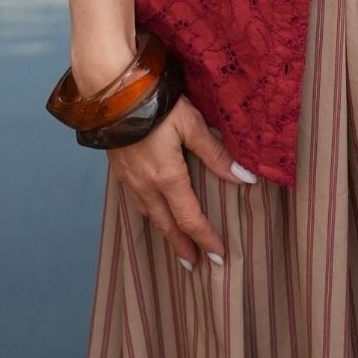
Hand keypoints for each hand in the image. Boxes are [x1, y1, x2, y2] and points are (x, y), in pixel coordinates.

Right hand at [105, 95, 253, 268]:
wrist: (113, 92)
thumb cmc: (156, 104)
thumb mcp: (191, 124)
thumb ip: (216, 153)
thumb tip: (245, 178)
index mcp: (167, 178)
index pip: (190, 219)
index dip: (205, 239)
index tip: (218, 258)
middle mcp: (146, 185)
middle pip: (167, 225)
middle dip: (182, 246)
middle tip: (194, 265)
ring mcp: (128, 179)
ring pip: (149, 215)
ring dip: (164, 231)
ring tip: (175, 241)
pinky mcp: (118, 170)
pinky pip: (136, 201)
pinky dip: (149, 213)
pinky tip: (152, 210)